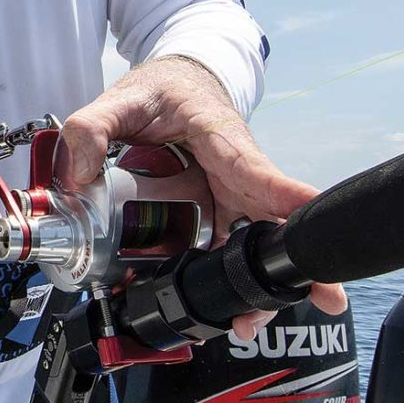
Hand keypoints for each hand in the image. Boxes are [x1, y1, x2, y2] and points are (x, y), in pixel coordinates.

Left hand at [54, 56, 346, 338]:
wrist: (175, 81)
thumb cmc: (163, 88)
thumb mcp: (123, 98)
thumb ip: (92, 128)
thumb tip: (78, 174)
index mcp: (219, 135)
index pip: (254, 167)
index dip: (284, 194)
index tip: (313, 214)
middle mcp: (235, 168)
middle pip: (270, 215)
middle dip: (292, 257)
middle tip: (325, 294)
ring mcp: (231, 191)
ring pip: (253, 238)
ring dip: (258, 279)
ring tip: (249, 321)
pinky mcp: (220, 206)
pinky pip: (229, 242)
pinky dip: (227, 273)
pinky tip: (220, 305)